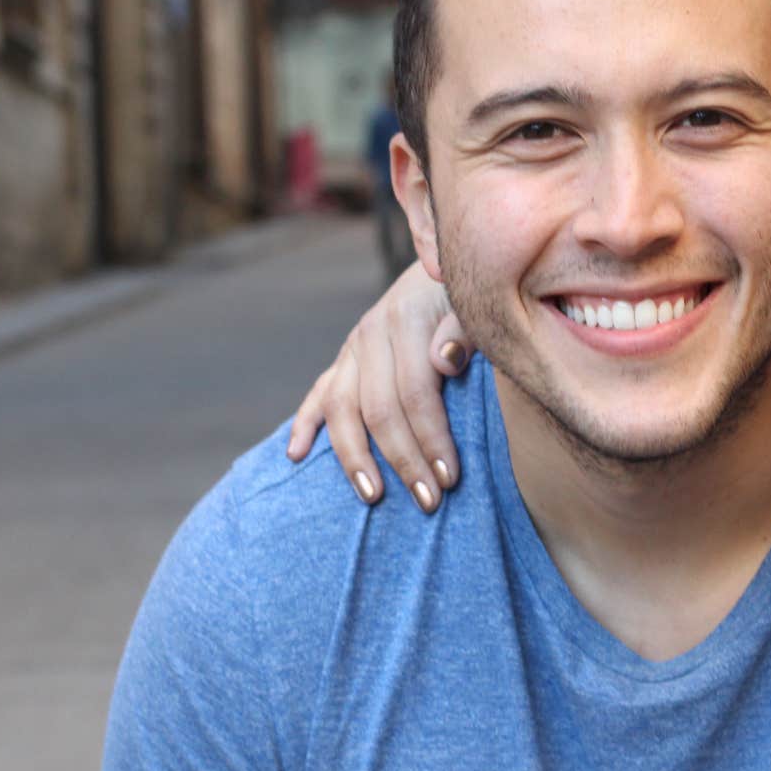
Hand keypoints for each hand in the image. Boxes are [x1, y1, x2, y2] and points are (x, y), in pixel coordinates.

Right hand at [286, 260, 472, 511]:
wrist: (445, 268)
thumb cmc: (469, 299)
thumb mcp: (474, 306)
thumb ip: (464, 330)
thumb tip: (445, 361)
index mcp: (406, 320)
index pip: (415, 393)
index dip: (432, 439)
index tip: (450, 480)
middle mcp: (371, 333)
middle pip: (378, 409)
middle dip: (403, 460)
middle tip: (428, 502)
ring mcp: (353, 348)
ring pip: (340, 408)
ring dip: (354, 456)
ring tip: (372, 497)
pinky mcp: (344, 359)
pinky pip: (318, 393)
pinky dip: (304, 424)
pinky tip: (295, 456)